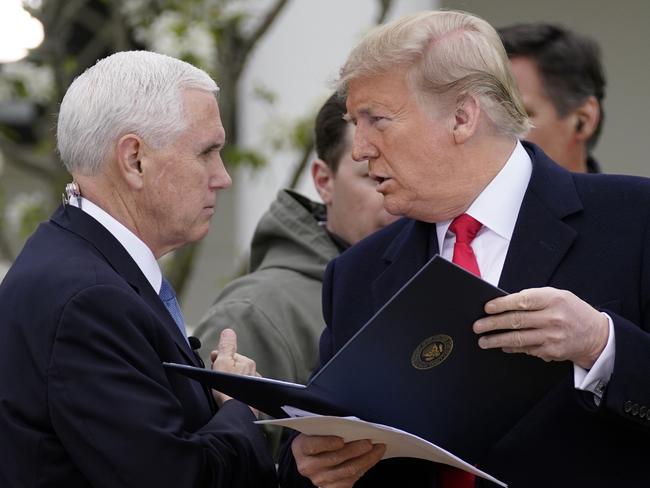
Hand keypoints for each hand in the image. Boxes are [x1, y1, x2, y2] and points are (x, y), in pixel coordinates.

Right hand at [210, 328, 258, 411]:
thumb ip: (226, 345)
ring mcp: (255, 387)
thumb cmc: (228, 388)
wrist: (237, 412)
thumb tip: (228, 331)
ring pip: (239, 380)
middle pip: (235, 368)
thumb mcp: (223, 361)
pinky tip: (230, 397)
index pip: (230, 356)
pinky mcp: (254, 400)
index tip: (212, 364)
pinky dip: (236, 392)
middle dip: (225, 371)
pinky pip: (242, 392)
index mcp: (248, 363)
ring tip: (222, 390)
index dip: (218, 359)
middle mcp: (254, 373)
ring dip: (231, 382)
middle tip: (217, 379)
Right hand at [291, 434, 384, 487]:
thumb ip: (328, 428)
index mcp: (301, 448)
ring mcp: (320, 479)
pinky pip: (352, 479)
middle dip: (355, 449)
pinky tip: (373, 458)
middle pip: (335, 458)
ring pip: (347, 470)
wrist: (311, 458)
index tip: (341, 440)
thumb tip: (353, 426)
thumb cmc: (317, 438)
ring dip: (365, 459)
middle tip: (369, 441)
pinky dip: (365, 467)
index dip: (327, 443)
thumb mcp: (315, 430)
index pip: (313, 446)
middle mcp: (308, 466)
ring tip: (377, 448)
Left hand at [473, 287, 608, 368]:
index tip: (487, 308)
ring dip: (496, 340)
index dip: (502, 304)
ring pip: (518, 339)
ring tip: (483, 341)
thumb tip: (504, 304)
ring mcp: (552, 337)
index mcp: (553, 299)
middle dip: (492, 324)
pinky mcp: (551, 352)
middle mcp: (553, 318)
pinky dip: (512, 348)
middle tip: (477, 326)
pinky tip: (502, 346)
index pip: (522, 301)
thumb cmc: (571, 311)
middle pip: (516, 321)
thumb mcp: (557, 296)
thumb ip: (533, 298)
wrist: (596, 335)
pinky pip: (526, 349)